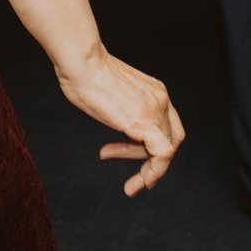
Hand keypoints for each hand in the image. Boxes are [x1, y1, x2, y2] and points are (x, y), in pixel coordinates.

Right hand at [56, 50, 183, 196]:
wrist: (81, 63)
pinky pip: (162, 155)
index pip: (166, 124)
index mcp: (154, 91)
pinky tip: (139, 183)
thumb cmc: (82, 72)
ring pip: (165, 151)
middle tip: (135, 178)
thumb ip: (118, 105)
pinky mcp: (146, 123)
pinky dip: (154, 172)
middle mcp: (160, 100)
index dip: (153, 144)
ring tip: (130, 187)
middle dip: (149, 160)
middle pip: (169, 139)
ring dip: (148, 172)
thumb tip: (108, 111)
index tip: (131, 154)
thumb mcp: (108, 89)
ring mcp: (155, 111)